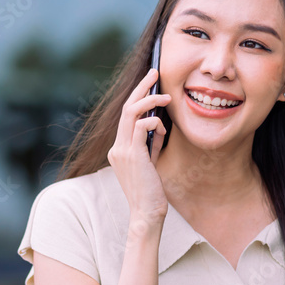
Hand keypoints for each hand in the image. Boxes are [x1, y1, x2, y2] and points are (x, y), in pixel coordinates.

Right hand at [107, 68, 171, 228]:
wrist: (147, 213)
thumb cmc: (151, 191)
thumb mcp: (151, 162)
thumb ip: (151, 143)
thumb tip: (159, 125)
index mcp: (118, 149)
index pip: (126, 116)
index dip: (138, 97)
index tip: (151, 84)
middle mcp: (116, 148)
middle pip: (126, 107)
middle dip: (142, 87)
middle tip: (155, 72)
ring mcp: (121, 151)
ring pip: (131, 113)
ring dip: (151, 101)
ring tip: (167, 97)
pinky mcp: (132, 155)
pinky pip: (140, 126)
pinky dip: (154, 121)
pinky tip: (164, 127)